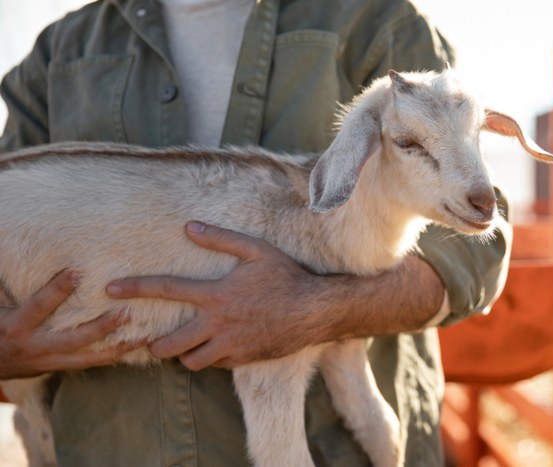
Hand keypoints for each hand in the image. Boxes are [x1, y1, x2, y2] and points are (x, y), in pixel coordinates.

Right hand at [0, 269, 135, 378]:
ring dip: (116, 346)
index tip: (77, 272)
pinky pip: (88, 364)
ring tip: (144, 335)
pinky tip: (134, 347)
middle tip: (126, 313)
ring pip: (87, 357)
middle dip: (101, 327)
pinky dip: (111, 356)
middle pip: (73, 338)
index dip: (57, 289)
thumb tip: (9, 245)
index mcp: (16, 325)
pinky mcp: (57, 367)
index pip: (39, 306)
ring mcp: (47, 360)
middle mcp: (34, 346)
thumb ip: (7, 285)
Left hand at [106, 222, 327, 370]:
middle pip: (169, 343)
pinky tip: (217, 347)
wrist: (315, 310)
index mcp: (216, 294)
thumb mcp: (256, 250)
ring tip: (186, 346)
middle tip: (153, 340)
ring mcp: (230, 345)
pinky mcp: (243, 359)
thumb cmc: (286, 276)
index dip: (134, 288)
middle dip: (154, 345)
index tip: (109, 290)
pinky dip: (211, 358)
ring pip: (191, 361)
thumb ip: (221, 239)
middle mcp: (218, 323)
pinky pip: (216, 365)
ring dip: (184, 354)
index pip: (165, 289)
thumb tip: (190, 227)